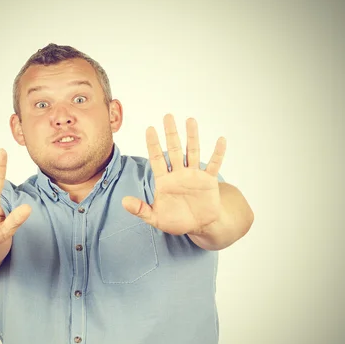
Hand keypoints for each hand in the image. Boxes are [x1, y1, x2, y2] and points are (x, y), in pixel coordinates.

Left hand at [122, 114, 225, 235]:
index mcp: (164, 180)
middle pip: (174, 149)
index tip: (150, 128)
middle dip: (171, 133)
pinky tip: (221, 140)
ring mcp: (194, 175)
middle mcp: (179, 173)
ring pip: (193, 152)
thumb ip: (140, 209)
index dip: (153, 144)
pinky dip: (218, 153)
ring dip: (192, 137)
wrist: (199, 226)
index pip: (157, 158)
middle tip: (168, 116)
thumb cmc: (176, 221)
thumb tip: (123, 202)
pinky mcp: (209, 181)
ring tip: (190, 120)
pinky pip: (214, 164)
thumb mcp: (155, 218)